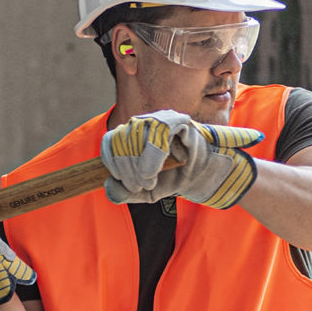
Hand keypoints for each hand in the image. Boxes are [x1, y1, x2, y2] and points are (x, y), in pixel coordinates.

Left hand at [100, 111, 261, 209]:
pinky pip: (157, 136)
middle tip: (140, 186)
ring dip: (138, 166)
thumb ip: (124, 191)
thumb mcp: (144, 190)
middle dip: (126, 170)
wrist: (203, 178)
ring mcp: (160, 119)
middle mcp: (143, 122)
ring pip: (136, 137)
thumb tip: (108, 185)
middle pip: (121, 141)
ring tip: (149, 181)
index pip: (110, 142)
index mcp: (131, 134)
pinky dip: (152, 158)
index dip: (111, 163)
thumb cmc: (173, 179)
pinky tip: (154, 172)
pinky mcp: (177, 121)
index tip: (120, 181)